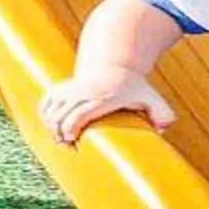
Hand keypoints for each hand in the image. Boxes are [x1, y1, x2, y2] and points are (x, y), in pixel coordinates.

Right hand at [41, 70, 176, 145]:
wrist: (115, 62)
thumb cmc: (133, 86)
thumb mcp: (151, 96)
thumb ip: (163, 113)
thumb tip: (164, 129)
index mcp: (103, 97)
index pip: (80, 114)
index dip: (71, 129)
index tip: (73, 142)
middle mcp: (85, 91)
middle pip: (62, 114)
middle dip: (58, 133)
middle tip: (66, 146)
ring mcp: (72, 88)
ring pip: (51, 108)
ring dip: (50, 126)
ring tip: (59, 139)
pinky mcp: (63, 87)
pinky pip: (46, 102)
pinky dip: (44, 115)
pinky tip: (50, 126)